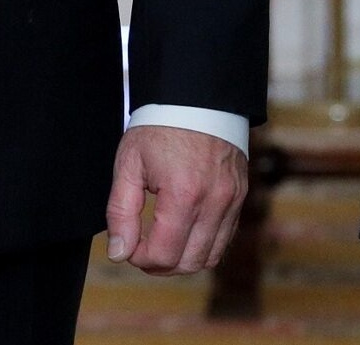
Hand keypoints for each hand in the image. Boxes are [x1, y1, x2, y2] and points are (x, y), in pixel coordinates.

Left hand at [104, 125, 247, 275]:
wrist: (198, 96)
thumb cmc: (160, 126)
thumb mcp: (129, 163)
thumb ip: (121, 212)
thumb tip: (119, 253)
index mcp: (184, 193)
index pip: (163, 255)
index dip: (140, 259)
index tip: (129, 245)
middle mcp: (214, 201)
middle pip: (188, 263)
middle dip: (160, 264)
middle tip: (142, 247)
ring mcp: (232, 199)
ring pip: (210, 257)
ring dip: (183, 259)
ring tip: (163, 241)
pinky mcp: (240, 196)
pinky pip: (224, 238)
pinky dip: (203, 245)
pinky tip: (184, 230)